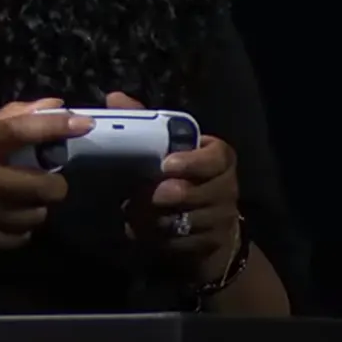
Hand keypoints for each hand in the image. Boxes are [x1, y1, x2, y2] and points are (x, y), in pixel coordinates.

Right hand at [0, 98, 91, 269]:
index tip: (83, 122)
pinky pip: (18, 239)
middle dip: (53, 185)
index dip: (54, 125)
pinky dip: (18, 232)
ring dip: (35, 210)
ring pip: (34, 216)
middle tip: (47, 183)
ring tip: (20, 204)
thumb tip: (51, 104)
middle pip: (40, 185)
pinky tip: (3, 223)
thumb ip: (3, 124)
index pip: (17, 131)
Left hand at [110, 92, 241, 284]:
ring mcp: (222, 217)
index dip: (193, 161)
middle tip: (152, 195)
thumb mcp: (165, 148)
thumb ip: (143, 123)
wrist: (199, 225)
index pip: (216, 157)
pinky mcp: (211, 243)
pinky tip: (147, 233)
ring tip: (140, 215)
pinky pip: (187, 244)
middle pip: (207, 192)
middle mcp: (227, 187)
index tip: (166, 164)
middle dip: (177, 194)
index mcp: (219, 158)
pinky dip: (164, 240)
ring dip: (164, 219)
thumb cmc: (179, 176)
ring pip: (194, 220)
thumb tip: (115, 97)